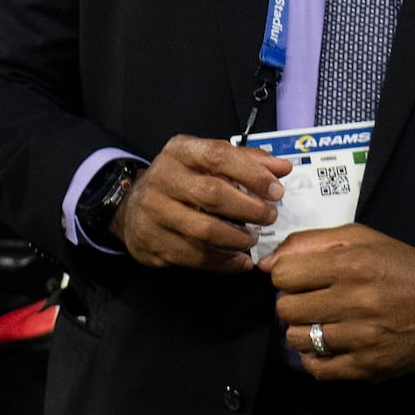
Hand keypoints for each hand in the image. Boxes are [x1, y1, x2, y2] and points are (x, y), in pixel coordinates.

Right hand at [115, 134, 286, 270]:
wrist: (131, 209)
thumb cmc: (181, 182)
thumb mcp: (207, 162)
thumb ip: (246, 162)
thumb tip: (283, 168)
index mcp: (179, 152)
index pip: (218, 155)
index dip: (252, 174)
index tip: (277, 191)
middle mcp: (162, 178)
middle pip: (213, 195)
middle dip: (250, 209)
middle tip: (269, 217)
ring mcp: (154, 212)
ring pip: (204, 231)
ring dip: (238, 239)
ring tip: (253, 238)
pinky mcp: (153, 241)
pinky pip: (195, 256)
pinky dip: (224, 262)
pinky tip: (241, 261)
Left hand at [271, 224, 414, 380]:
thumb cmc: (403, 266)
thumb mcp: (361, 238)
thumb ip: (310, 242)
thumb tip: (267, 263)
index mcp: (352, 264)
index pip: (283, 276)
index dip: (288, 277)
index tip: (302, 280)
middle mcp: (358, 301)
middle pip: (286, 310)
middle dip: (294, 304)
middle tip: (314, 302)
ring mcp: (365, 338)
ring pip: (299, 340)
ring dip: (304, 332)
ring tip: (324, 323)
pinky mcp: (372, 367)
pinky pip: (319, 369)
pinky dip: (317, 359)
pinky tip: (331, 345)